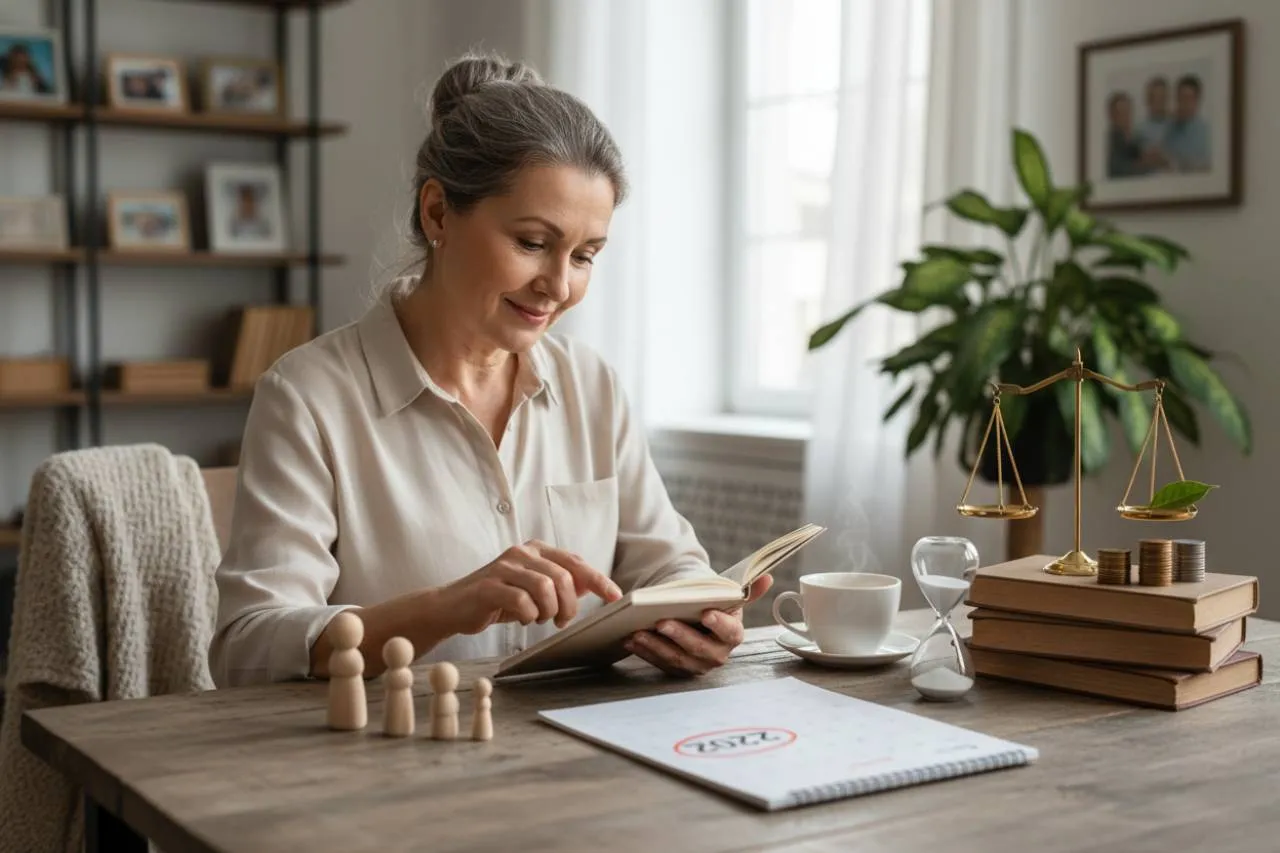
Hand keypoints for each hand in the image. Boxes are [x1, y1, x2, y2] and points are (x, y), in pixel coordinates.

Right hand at [438, 540, 622, 635]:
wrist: (452, 606)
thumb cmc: (496, 598)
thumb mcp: (532, 590)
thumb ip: (559, 584)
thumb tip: (590, 585)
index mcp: (535, 549)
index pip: (574, 562)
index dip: (598, 580)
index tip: (615, 597)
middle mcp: (521, 552)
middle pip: (562, 576)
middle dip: (569, 605)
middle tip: (562, 621)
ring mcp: (504, 567)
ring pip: (544, 587)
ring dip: (549, 610)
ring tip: (542, 620)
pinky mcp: (489, 586)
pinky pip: (521, 601)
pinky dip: (529, 615)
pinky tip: (524, 619)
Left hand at [624, 575, 773, 675]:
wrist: (701, 622)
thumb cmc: (715, 606)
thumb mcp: (729, 597)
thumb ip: (748, 590)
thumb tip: (768, 577)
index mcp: (733, 635)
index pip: (730, 632)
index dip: (719, 624)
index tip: (706, 613)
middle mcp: (717, 654)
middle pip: (698, 648)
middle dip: (679, 636)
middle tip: (661, 621)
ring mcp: (696, 665)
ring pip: (675, 659)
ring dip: (655, 646)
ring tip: (637, 632)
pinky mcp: (676, 669)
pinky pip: (659, 663)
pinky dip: (645, 652)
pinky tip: (631, 640)